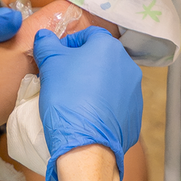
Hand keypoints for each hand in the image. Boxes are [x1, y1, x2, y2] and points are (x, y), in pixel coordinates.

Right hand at [33, 27, 141, 180]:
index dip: (69, 44)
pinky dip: (103, 105)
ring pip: (110, 81)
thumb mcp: (49, 65)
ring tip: (74, 100)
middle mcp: (128, 66)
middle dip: (82, 65)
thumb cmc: (67, 98)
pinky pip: (116, 103)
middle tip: (63, 79)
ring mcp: (135, 92)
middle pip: (101, 58)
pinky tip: (87, 116)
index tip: (56, 58)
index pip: (88, 35)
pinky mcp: (135, 115)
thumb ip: (46, 44)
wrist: (86, 146)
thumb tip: (44, 35)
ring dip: (94, 85)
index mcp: (109, 47)